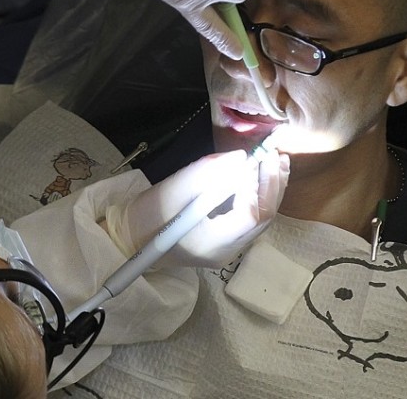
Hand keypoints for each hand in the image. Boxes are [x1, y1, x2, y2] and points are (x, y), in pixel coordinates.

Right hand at [107, 148, 288, 268]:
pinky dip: (259, 197)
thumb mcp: (172, 189)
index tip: (255, 159)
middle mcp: (228, 252)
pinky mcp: (226, 242)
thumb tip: (240, 157)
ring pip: (262, 220)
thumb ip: (207, 172)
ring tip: (275, 161)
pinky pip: (251, 220)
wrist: (131, 240)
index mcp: (213, 243)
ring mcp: (229, 250)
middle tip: (274, 154)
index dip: (258, 185)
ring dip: (270, 189)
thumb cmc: (147, 217)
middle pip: (264, 219)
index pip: (251, 215)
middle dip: (272, 184)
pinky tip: (261, 177)